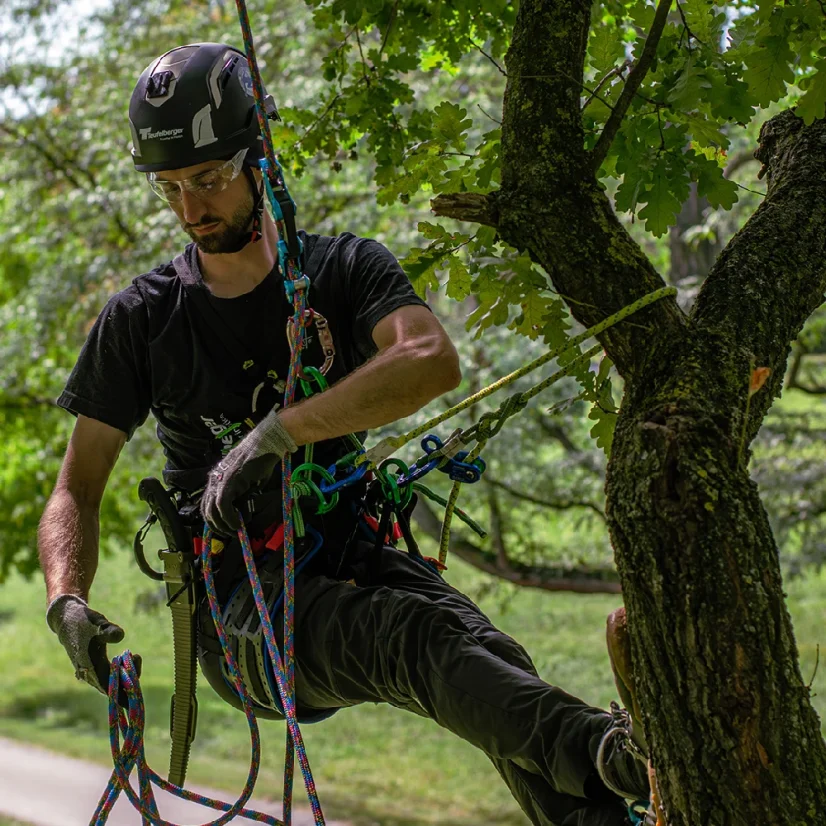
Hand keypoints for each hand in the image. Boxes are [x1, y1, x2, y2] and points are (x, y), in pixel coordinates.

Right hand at [46, 594, 129, 695]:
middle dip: (130, 678)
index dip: (125, 691)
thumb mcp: (97, 622)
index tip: (138, 682)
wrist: (67, 620)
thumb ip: (108, 630)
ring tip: (134, 655)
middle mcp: (90, 675)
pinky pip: (110, 676)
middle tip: (136, 657)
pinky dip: (121, 670)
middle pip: (114, 688)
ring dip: (126, 673)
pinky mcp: (93, 668)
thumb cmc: (84, 621)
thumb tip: (120, 636)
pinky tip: (127, 656)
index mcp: (91, 668)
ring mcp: (91, 673)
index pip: (111, 689)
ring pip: (112, 682)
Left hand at [201, 408, 296, 535]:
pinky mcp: (228, 481)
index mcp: (216, 479)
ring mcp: (220, 480)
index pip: (207, 504)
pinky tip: (238, 524)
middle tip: (229, 534)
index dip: (213, 520)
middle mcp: (214, 480)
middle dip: (216, 526)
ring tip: (235, 531)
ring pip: (212, 510)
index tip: (224, 528)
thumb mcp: (248, 483)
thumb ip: (241, 497)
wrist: (266, 443)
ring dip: (223, 525)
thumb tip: (241, 514)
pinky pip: (223, 505)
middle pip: (206, 510)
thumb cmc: (259, 460)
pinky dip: (229, 518)